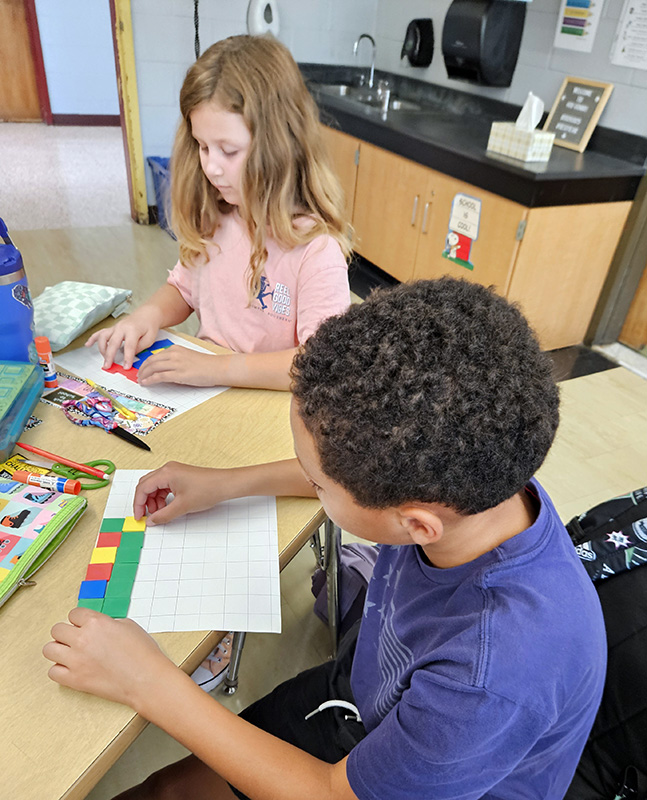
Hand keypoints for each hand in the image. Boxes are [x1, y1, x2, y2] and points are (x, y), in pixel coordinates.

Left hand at [43, 607, 174, 709]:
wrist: (146, 679)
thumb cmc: (143, 653)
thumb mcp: (129, 626)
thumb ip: (108, 623)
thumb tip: (98, 628)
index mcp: (96, 622)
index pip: (74, 614)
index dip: (79, 619)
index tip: (83, 625)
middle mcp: (82, 639)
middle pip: (57, 630)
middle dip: (66, 633)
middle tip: (76, 639)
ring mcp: (76, 660)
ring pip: (49, 649)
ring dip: (59, 649)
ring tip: (70, 653)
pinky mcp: (74, 680)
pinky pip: (53, 672)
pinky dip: (60, 669)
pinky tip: (72, 668)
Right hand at [86, 305, 161, 369]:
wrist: (147, 313)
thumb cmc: (149, 326)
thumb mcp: (150, 338)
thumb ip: (140, 347)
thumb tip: (130, 355)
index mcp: (133, 330)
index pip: (129, 346)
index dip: (127, 358)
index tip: (126, 367)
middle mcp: (122, 328)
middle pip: (112, 342)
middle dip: (109, 356)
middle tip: (107, 366)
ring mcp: (115, 327)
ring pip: (103, 337)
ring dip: (102, 349)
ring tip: (105, 359)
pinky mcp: (112, 328)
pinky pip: (100, 333)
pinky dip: (92, 338)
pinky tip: (87, 345)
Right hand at [133, 461, 236, 523]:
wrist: (225, 484)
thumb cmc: (208, 489)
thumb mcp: (182, 507)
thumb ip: (163, 515)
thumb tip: (151, 520)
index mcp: (166, 473)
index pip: (142, 488)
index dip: (138, 504)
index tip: (139, 516)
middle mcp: (168, 469)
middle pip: (146, 485)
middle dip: (144, 502)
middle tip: (147, 515)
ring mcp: (174, 471)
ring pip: (155, 486)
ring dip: (154, 500)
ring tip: (160, 512)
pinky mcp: (180, 475)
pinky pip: (164, 486)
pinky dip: (162, 497)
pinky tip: (167, 506)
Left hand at [137, 346, 222, 386]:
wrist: (216, 368)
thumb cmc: (205, 365)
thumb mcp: (187, 357)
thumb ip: (175, 360)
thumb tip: (164, 369)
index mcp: (176, 349)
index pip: (155, 355)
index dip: (146, 363)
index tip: (142, 369)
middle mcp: (174, 354)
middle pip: (151, 361)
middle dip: (142, 369)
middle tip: (138, 376)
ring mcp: (176, 364)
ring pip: (153, 368)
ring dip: (144, 375)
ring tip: (141, 381)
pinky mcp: (178, 374)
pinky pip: (159, 376)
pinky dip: (150, 380)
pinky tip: (146, 383)